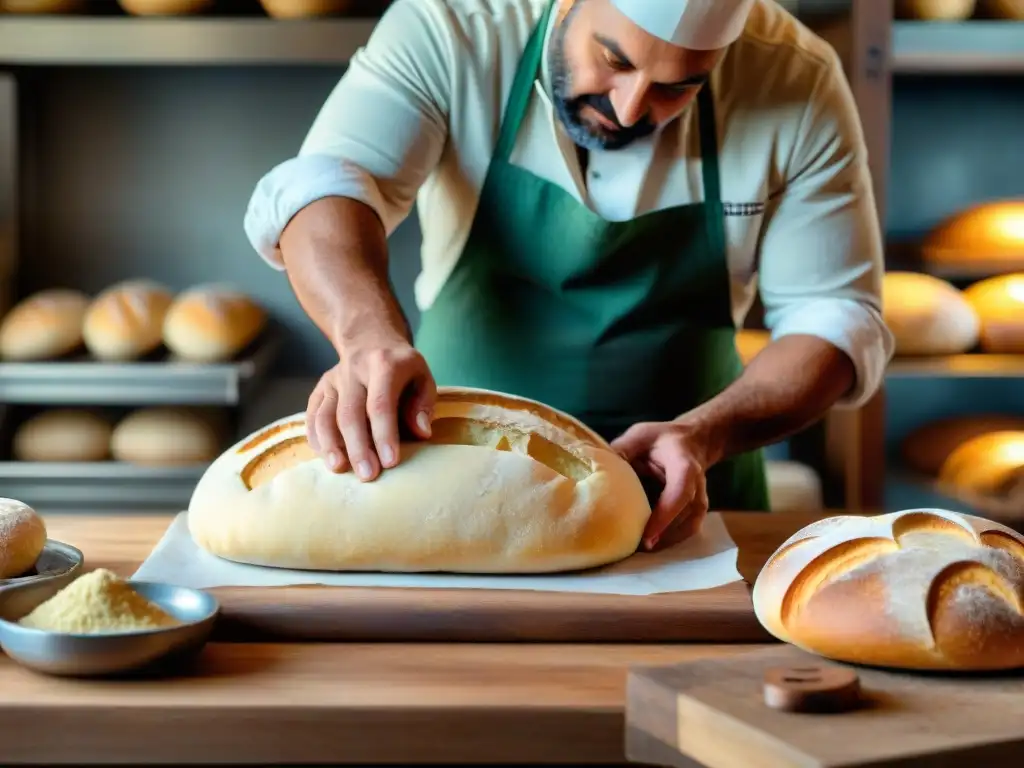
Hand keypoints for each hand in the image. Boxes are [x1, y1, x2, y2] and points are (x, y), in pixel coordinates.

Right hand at [306, 340, 436, 481]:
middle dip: (358, 447)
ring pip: (326, 415)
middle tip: (367, 475)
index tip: (390, 462)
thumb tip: (422, 433)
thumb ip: (423, 404)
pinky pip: (312, 414)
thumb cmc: (401, 367)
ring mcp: (334, 379)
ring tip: (339, 469)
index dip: (384, 434)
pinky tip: (325, 457)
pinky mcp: (320, 388)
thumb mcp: (422, 377)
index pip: (381, 404)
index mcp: (384, 365)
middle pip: (350, 413)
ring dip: (331, 445)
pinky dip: (316, 437)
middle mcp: (354, 370)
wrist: (370, 339)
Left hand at [611, 421, 710, 550]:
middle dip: (660, 536)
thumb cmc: (661, 439)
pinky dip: (667, 541)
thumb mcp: (640, 436)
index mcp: (684, 466)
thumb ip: (622, 450)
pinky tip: (646, 546)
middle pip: (683, 518)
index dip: (664, 516)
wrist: (691, 442)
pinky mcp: (695, 512)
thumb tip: (595, 465)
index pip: (679, 494)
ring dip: (664, 542)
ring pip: (686, 529)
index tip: (646, 537)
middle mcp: (697, 487)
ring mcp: (699, 502)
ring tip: (636, 552)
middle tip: (632, 550)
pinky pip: (684, 532)